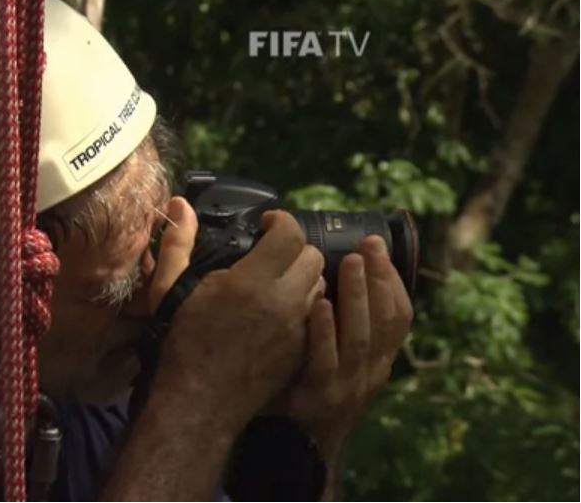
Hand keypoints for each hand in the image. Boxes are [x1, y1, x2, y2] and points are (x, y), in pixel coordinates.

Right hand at [147, 197, 326, 430]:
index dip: (280, 222)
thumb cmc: (182, 342)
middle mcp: (283, 301)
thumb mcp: (170, 290)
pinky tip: (282, 311)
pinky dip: (306, 305)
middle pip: (312, 257)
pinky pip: (318, 315)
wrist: (201, 401)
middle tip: (272, 255)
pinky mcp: (304, 349)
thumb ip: (178, 243)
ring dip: (303, 277)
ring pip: (320, 285)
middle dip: (295, 249)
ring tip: (278, 283)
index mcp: (251, 281)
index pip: (289, 233)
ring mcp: (298, 327)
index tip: (266, 226)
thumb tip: (182, 205)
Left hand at [283, 235, 413, 459]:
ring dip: (356, 297)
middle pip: (384, 322)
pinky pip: (325, 361)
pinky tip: (316, 305)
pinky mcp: (319, 398)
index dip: (392, 280)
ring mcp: (347, 387)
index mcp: (378, 361)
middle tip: (366, 246)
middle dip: (378, 280)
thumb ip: (342, 324)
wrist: (296, 448)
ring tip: (348, 262)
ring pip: (360, 338)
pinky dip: (323, 332)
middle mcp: (370, 373)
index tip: (377, 246)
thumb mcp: (335, 356)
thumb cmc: (309, 389)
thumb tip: (336, 271)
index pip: (398, 316)